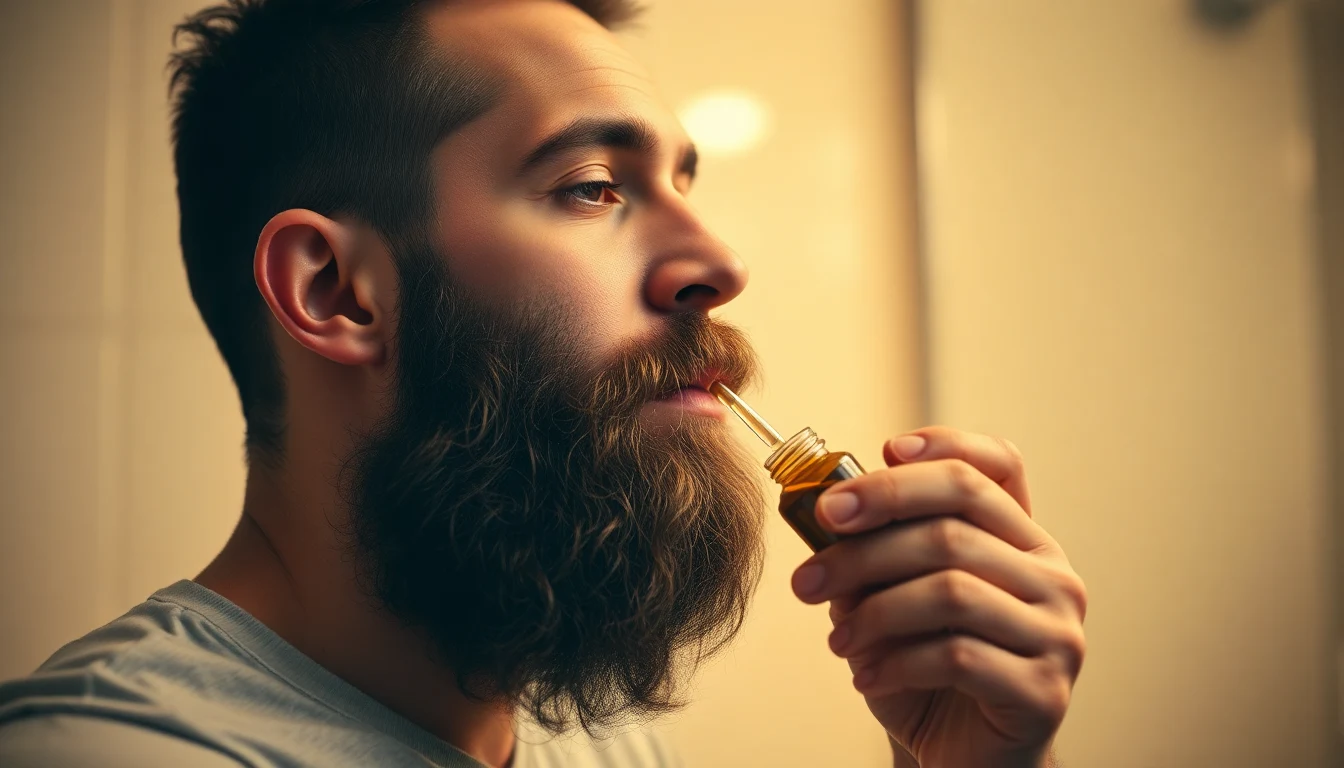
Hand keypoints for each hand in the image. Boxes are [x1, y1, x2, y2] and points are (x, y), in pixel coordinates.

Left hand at [790, 427, 1086, 767]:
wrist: (967, 759)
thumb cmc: (929, 671)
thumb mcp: (897, 599)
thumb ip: (878, 552)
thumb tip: (826, 513)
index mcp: (1023, 538)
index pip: (997, 465)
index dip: (939, 445)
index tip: (876, 451)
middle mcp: (1053, 575)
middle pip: (954, 522)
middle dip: (866, 542)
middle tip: (809, 573)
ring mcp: (1058, 633)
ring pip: (951, 590)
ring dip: (874, 612)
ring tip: (838, 639)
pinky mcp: (1044, 691)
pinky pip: (956, 656)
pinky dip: (895, 662)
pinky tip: (865, 676)